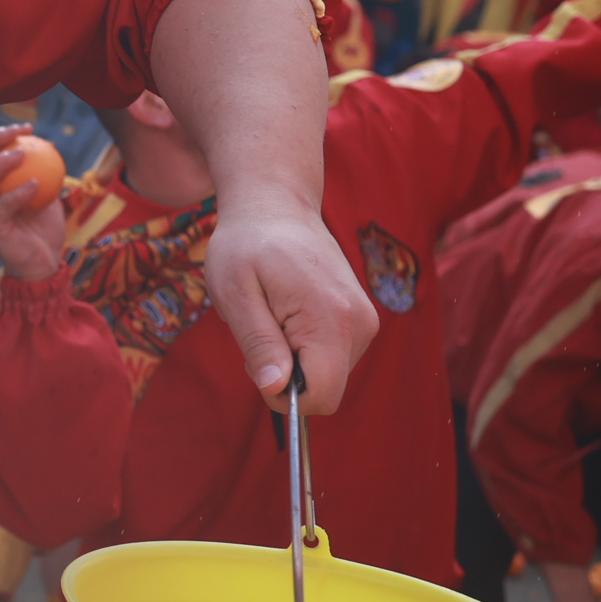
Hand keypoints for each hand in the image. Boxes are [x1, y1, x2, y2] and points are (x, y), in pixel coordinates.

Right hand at [0, 125, 66, 281]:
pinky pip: (2, 206)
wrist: (43, 263)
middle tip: (19, 131)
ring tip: (23, 152)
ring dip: (1, 162)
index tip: (29, 127)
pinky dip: (18, 194)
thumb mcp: (47, 196)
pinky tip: (36, 184)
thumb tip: (50, 144)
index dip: (3, 135)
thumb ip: (43, 173)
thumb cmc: (43, 230)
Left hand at [203, 197, 374, 415]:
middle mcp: (361, 324)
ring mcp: (365, 321)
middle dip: (286, 375)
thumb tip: (276, 388)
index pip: (322, 396)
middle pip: (326, 389)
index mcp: (333, 320)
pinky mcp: (360, 319)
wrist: (276, 205)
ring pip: (328, 375)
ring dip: (294, 359)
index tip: (257, 363)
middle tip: (261, 328)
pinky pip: (332, 356)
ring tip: (273, 314)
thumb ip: (258, 342)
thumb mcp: (235, 293)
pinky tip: (287, 312)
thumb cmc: (247, 244)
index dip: (283, 396)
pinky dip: (305, 347)